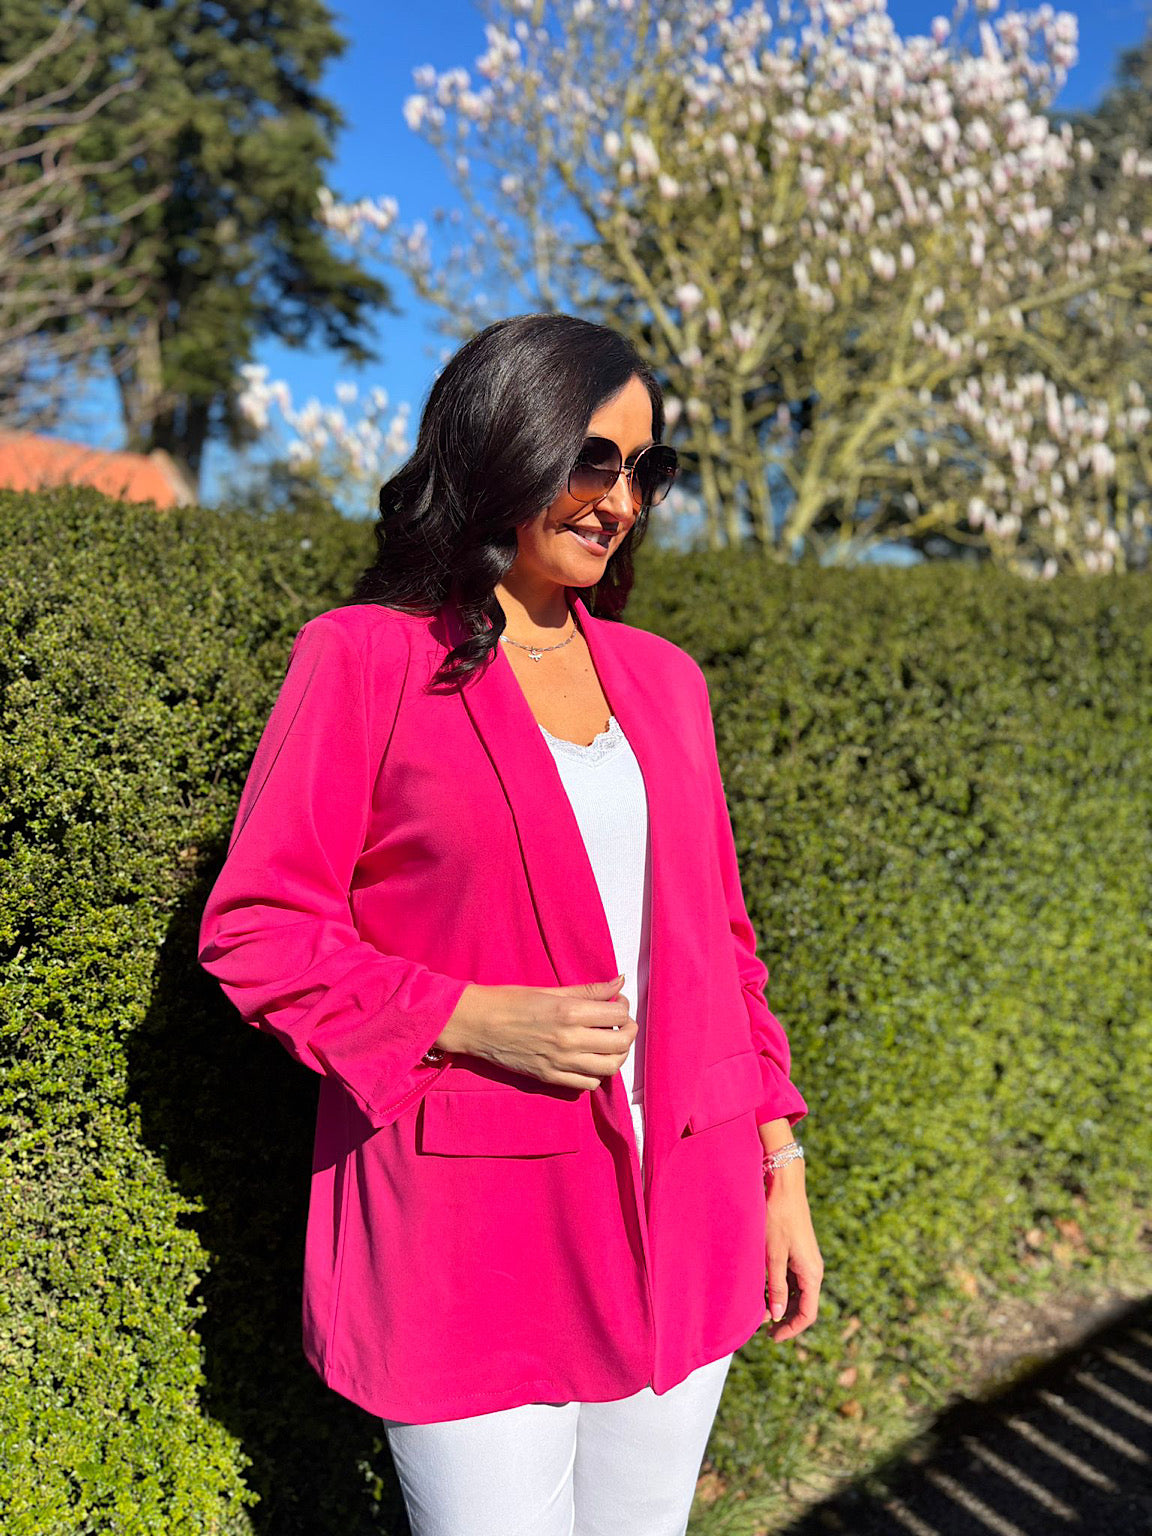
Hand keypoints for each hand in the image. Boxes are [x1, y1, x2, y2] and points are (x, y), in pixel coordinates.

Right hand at [438, 975, 636, 1090]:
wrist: (477, 1023)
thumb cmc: (511, 1000)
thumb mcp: (551, 990)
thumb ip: (589, 990)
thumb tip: (620, 982)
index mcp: (570, 1013)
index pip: (618, 1014)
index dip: (624, 1006)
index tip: (617, 1001)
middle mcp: (569, 1040)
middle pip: (621, 1043)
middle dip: (628, 1031)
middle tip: (621, 1022)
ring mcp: (560, 1063)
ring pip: (610, 1068)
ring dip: (617, 1054)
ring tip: (610, 1042)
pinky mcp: (550, 1078)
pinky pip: (588, 1084)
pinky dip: (597, 1073)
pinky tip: (590, 1059)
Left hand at [761, 1161, 822, 1341]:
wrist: (784, 1186)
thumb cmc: (777, 1218)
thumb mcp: (773, 1255)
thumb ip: (777, 1287)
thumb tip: (777, 1316)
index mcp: (812, 1273)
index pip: (807, 1314)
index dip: (790, 1329)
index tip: (771, 1337)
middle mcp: (813, 1270)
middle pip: (803, 1306)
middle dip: (784, 1319)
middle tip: (763, 1329)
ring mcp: (806, 1261)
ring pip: (797, 1293)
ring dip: (781, 1304)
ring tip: (759, 1310)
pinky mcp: (798, 1253)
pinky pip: (793, 1279)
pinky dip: (780, 1289)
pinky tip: (763, 1291)